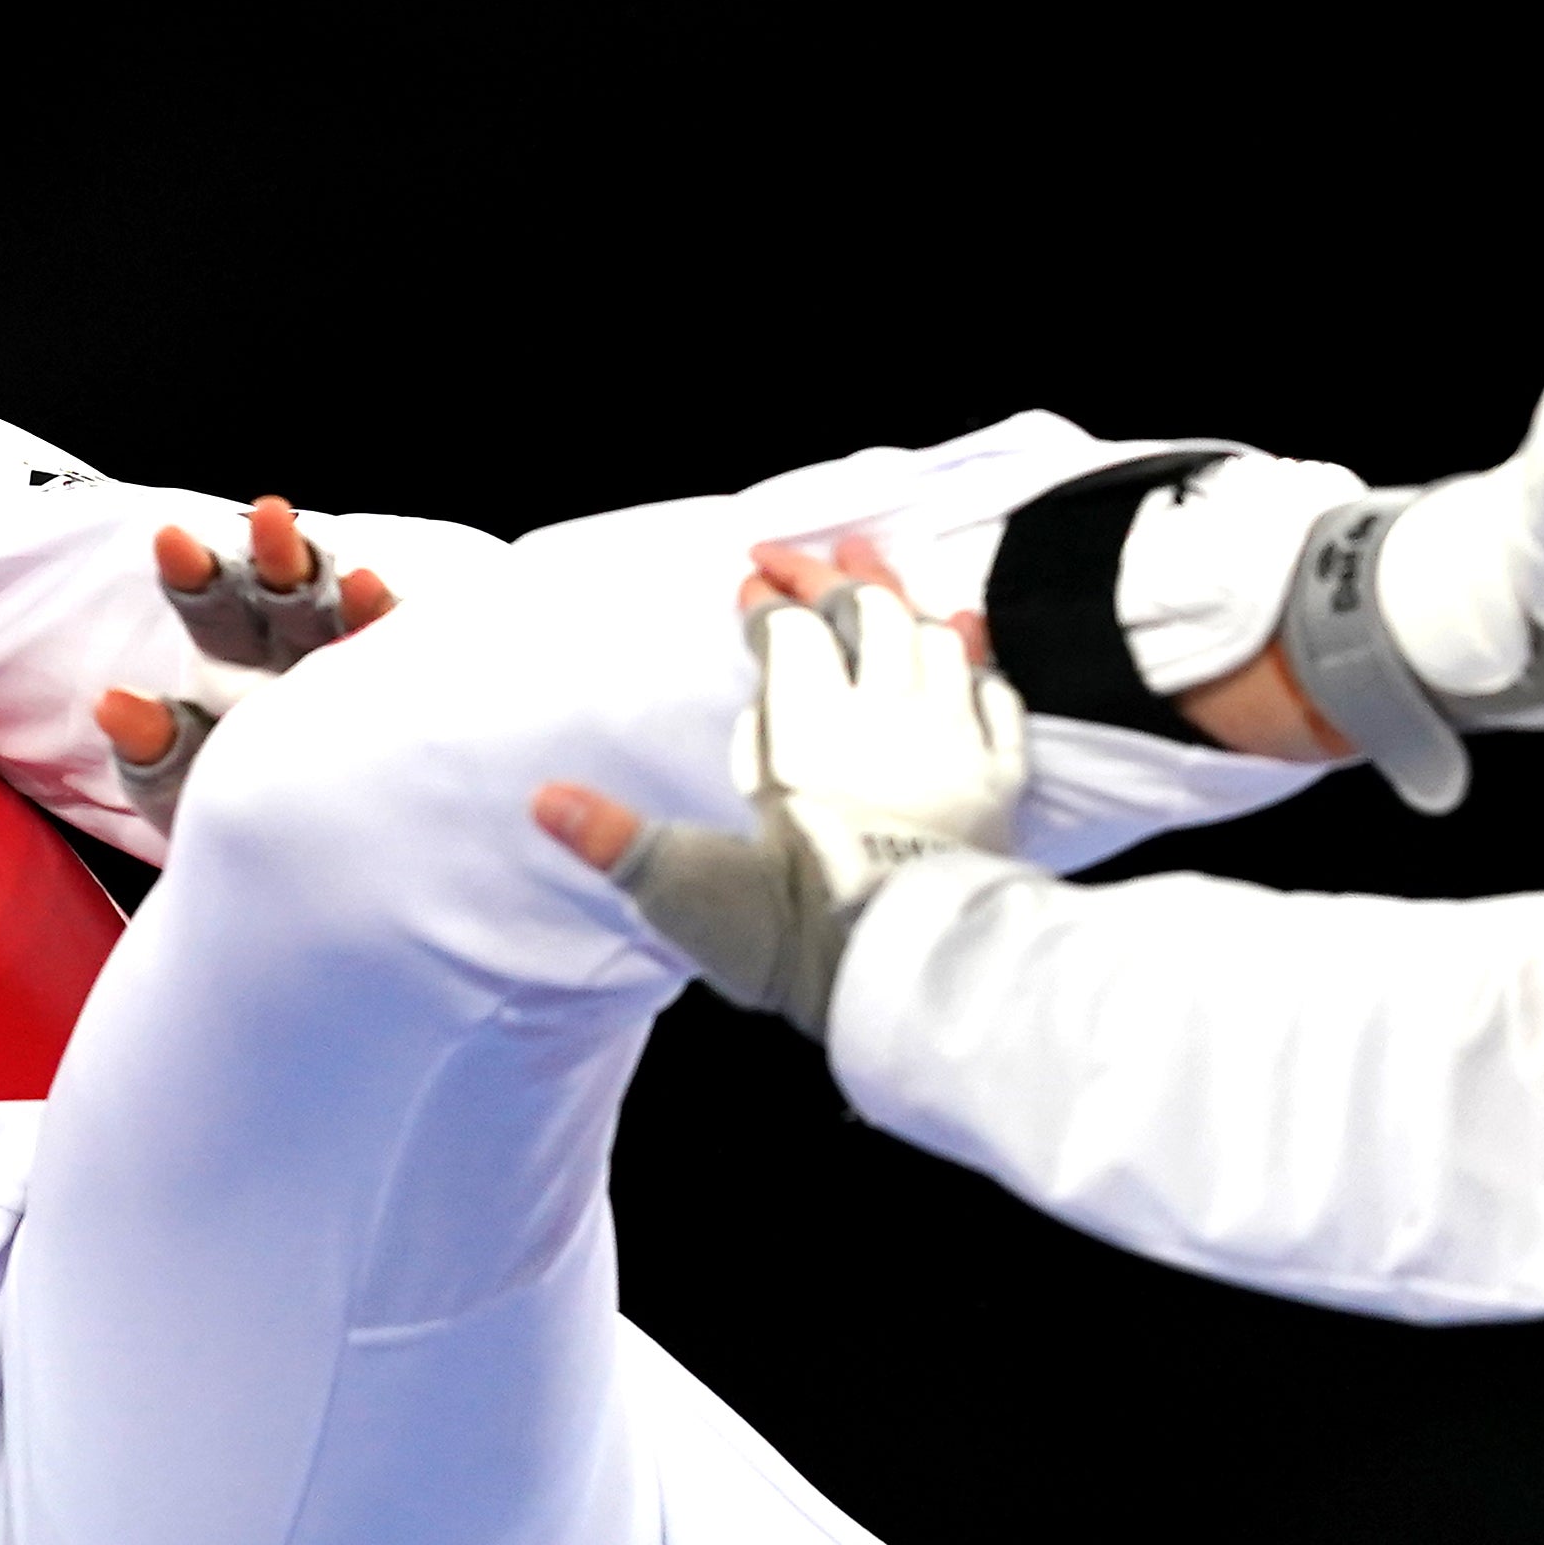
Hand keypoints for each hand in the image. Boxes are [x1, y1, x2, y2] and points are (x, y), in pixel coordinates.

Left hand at [93, 495, 398, 813]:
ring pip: (357, 620)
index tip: (172, 540)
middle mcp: (299, 649)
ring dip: (355, 597)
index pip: (211, 602)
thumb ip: (151, 752)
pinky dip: (403, 646)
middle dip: (277, 556)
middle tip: (271, 517)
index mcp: (236, 660)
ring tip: (360, 581)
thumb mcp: (184, 796)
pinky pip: (409, 665)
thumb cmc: (240, 833)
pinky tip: (410, 638)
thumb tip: (112, 704)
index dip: (192, 570)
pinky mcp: (411, 700)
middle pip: (286, 591)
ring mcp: (361, 670)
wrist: (317, 894)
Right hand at [534, 538, 1027, 1030]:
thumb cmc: (790, 936)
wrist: (906, 983)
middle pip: (867, 616)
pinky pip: (998, 698)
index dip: (766, 604)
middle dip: (827, 580)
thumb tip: (544, 799)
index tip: (746, 586)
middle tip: (797, 561)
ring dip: (902, 600)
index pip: (790, 635)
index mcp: (808, 732)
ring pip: (934, 641)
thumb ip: (616, 839)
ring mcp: (950, 745)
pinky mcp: (999, 783)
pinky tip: (965, 634)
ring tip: (874, 571)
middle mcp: (886, 719)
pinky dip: (977, 657)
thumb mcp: (687, 889)